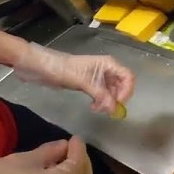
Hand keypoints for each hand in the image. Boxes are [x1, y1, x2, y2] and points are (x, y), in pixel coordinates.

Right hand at [0, 136, 91, 173]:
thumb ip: (49, 152)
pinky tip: (56, 171)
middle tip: (74, 148)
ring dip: (75, 173)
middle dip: (83, 162)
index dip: (79, 150)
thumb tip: (64, 146)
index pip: (78, 165)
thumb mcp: (25, 159)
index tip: (74, 138)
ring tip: (65, 157)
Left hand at [14, 42, 134, 114]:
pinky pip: (104, 95)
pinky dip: (102, 102)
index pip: (128, 77)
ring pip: (114, 92)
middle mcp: (107, 69)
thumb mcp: (84, 82)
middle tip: (106, 109)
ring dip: (109, 102)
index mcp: (109, 64)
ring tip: (98, 109)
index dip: (127, 91)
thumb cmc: (65, 69)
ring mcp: (100, 77)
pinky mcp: (93, 84)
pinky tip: (94, 106)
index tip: (117, 103)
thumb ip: (101, 95)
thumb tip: (114, 109)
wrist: (45, 68)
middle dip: (117, 99)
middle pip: (123, 86)